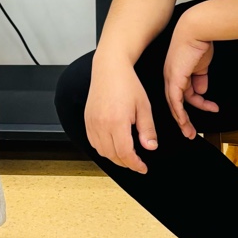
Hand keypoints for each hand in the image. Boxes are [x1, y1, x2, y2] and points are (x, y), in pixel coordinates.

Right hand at [84, 55, 157, 173]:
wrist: (109, 69)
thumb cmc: (127, 84)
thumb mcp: (144, 106)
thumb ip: (147, 129)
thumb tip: (150, 147)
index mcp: (117, 122)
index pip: (125, 153)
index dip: (135, 164)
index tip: (143, 168)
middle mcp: (101, 124)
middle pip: (113, 155)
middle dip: (126, 163)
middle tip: (137, 163)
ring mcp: (92, 123)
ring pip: (102, 151)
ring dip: (114, 158)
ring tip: (127, 156)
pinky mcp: (87, 120)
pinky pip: (93, 142)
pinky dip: (103, 149)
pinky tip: (113, 146)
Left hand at [163, 11, 216, 137]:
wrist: (196, 31)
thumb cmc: (199, 43)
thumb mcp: (201, 65)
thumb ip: (200, 78)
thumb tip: (202, 90)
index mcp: (177, 73)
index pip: (181, 94)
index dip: (189, 106)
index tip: (197, 115)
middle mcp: (171, 77)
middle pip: (175, 103)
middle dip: (183, 119)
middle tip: (189, 131)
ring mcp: (171, 78)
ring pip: (174, 105)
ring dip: (183, 120)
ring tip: (190, 131)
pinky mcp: (174, 79)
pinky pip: (175, 101)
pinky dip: (180, 113)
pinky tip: (184, 121)